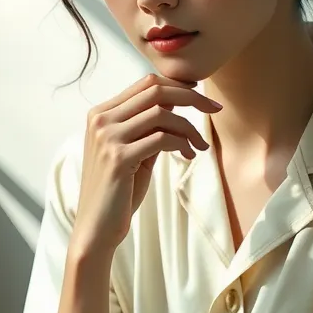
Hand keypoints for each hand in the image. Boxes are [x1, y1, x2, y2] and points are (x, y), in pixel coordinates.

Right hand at [72, 73, 221, 255]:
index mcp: (101, 114)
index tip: (202, 97)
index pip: (145, 84)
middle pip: (155, 90)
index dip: (178, 86)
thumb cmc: (118, 193)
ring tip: (200, 145)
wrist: (97, 228)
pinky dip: (182, 144)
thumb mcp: (135, 152)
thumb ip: (149, 128)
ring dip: (189, 127)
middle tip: (215, 109)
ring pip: (161, 113)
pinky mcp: (118, 158)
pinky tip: (188, 156)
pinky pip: (162, 138)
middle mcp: (101, 120)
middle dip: (191, 97)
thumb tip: (176, 105)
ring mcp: (107, 138)